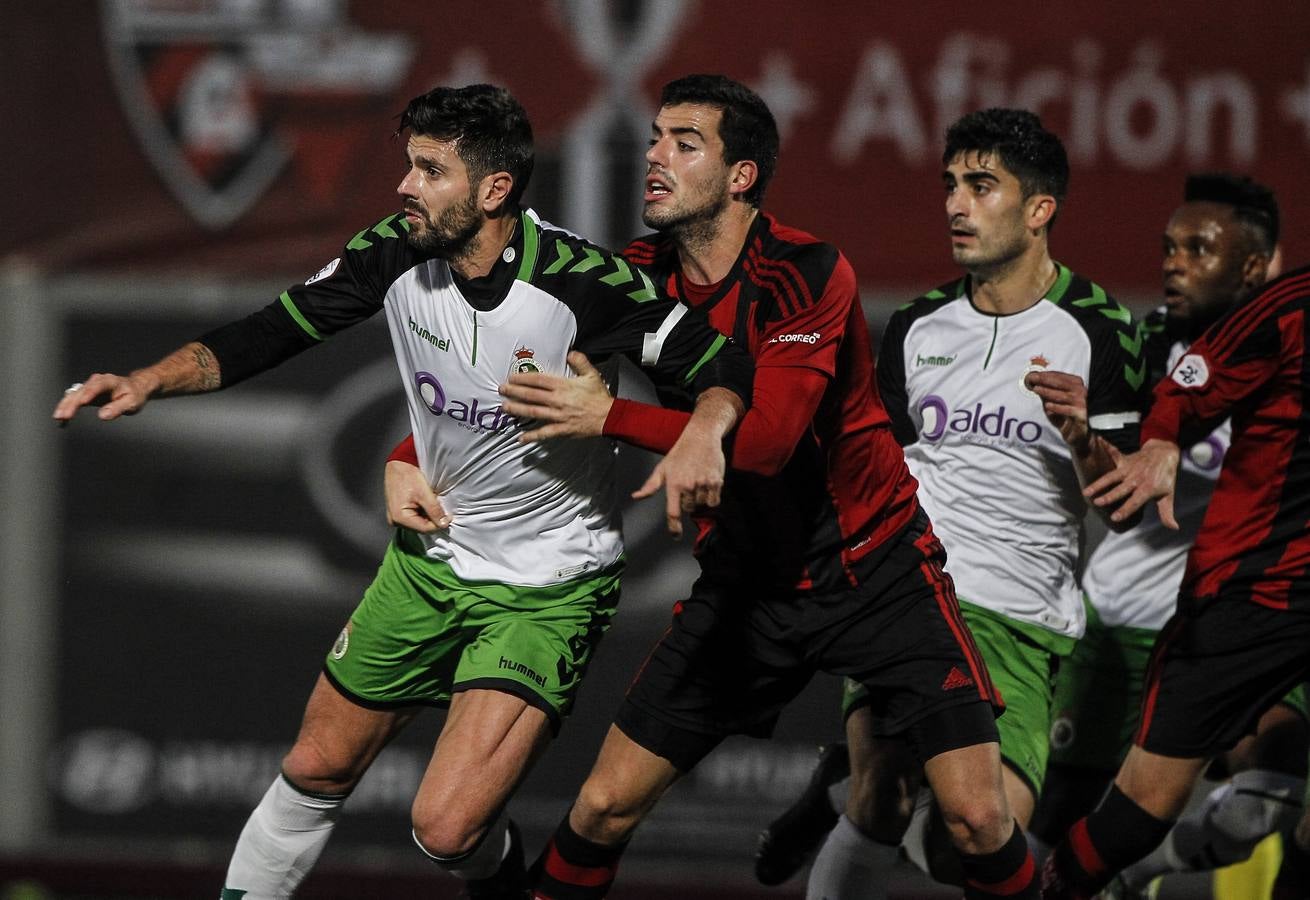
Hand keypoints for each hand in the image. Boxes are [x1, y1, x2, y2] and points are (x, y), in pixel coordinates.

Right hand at [52, 371, 159, 424]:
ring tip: (58, 417)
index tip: (82, 402)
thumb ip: (117, 408)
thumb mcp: (131, 402)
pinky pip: (73, 399)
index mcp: (109, 381)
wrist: (134, 388)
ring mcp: (89, 386)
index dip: (89, 393)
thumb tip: (102, 415)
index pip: (97, 386)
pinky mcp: (85, 393)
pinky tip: (61, 419)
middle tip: (64, 415)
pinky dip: (66, 407)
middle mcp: (96, 381)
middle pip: (81, 391)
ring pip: (73, 395)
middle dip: (71, 403)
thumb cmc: (133, 394)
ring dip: (64, 405)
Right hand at [385, 460, 450, 532]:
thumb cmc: (407, 475)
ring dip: (428, 515)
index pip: (425, 529)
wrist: (398, 464)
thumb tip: (444, 523)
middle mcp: (395, 521)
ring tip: (431, 501)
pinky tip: (424, 502)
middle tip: (439, 506)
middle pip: (421, 527)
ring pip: (418, 523)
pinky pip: (414, 517)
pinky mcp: (398, 512)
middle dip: (433, 519)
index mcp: (399, 518)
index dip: (439, 524)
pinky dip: (422, 511)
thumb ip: (434, 510)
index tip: (449, 516)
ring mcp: (395, 517)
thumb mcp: (424, 493)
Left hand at [498, 351, 613, 440]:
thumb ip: (580, 361)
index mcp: (563, 386)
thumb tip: (570, 353)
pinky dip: (531, 436)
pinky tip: (520, 438)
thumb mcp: (592, 374)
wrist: (608, 416)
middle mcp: (558, 400)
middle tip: (502, 390)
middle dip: (514, 392)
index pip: (538, 380)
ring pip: (533, 412)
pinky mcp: (561, 429)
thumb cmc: (599, 396)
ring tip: (505, 407)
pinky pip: (544, 433)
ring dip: (517, 409)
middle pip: (531, 395)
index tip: (512, 377)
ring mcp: (558, 416)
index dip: (523, 378)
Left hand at [632, 421, 726, 538]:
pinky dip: (711, 498)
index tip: (676, 536)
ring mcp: (703, 484)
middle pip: (689, 509)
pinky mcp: (716, 482)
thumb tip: (636, 497)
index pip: (673, 512)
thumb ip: (650, 486)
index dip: (674, 527)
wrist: (701, 437)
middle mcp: (689, 486)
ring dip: (700, 500)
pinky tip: (707, 485)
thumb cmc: (680, 453)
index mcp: (674, 484)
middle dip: (687, 503)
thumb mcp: (662, 468)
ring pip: (702, 505)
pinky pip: (714, 501)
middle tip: (687, 488)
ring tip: (697, 483)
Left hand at [1025, 369, 1089, 451]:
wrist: (1079, 434)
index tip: (1033, 375)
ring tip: (1036, 389)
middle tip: (1032, 378)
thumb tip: (1033, 382)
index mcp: (1076, 384)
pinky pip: (1068, 410)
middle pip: (1061, 383)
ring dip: (1048, 392)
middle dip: (1045, 380)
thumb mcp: (1054, 401)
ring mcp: (1082, 403)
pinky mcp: (1082, 415)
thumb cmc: (1065, 415)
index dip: (1045, 375)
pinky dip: (1057, 408)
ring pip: (1063, 396)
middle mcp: (1081, 392)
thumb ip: (1046, 392)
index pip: (1060, 376)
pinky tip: (1047, 406)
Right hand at [1083, 439, 1180, 527]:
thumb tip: (1174, 528)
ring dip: (1099, 483)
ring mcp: (1129, 468)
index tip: (1114, 517)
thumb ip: (1167, 512)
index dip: (1125, 510)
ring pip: (1112, 477)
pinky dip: (1105, 447)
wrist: (1165, 454)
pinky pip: (1114, 453)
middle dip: (1108, 496)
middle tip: (1097, 503)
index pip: (1135, 502)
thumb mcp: (1168, 495)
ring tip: (1086, 492)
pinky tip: (1096, 441)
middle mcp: (1136, 479)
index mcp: (1147, 489)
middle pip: (1120, 489)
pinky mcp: (1125, 460)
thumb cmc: (1166, 476)